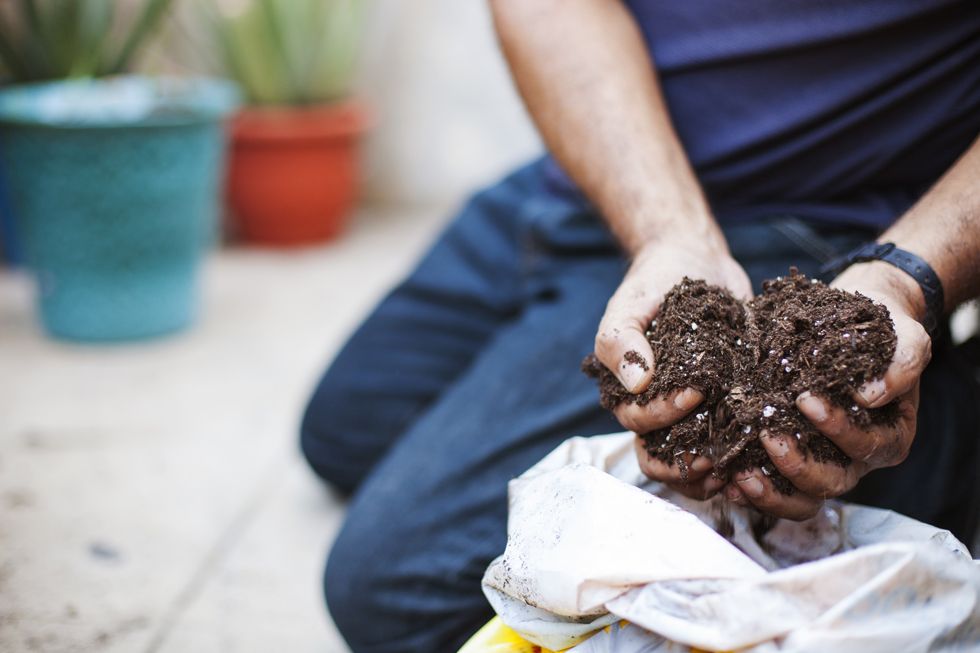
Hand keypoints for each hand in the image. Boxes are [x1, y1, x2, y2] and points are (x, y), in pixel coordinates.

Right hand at [595, 237, 751, 497]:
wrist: (694, 259)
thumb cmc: (654, 283)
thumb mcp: (629, 305)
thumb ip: (621, 342)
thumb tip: (637, 384)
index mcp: (629, 394)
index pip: (639, 424)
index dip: (664, 416)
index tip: (695, 393)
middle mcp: (659, 410)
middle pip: (662, 459)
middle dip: (688, 465)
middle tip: (717, 458)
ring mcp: (695, 413)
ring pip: (695, 462)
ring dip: (715, 472)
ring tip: (741, 471)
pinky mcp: (729, 406)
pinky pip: (731, 443)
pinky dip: (744, 455)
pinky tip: (764, 453)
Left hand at [726, 260, 930, 518]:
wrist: (858, 325)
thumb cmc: (884, 332)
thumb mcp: (906, 337)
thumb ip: (903, 362)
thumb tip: (871, 396)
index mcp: (889, 438)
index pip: (864, 446)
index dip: (836, 428)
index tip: (804, 399)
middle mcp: (857, 460)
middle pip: (831, 482)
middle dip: (797, 465)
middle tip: (766, 435)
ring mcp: (824, 464)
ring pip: (802, 499)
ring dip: (770, 492)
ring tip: (739, 475)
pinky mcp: (793, 461)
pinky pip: (776, 491)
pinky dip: (753, 491)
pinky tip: (726, 480)